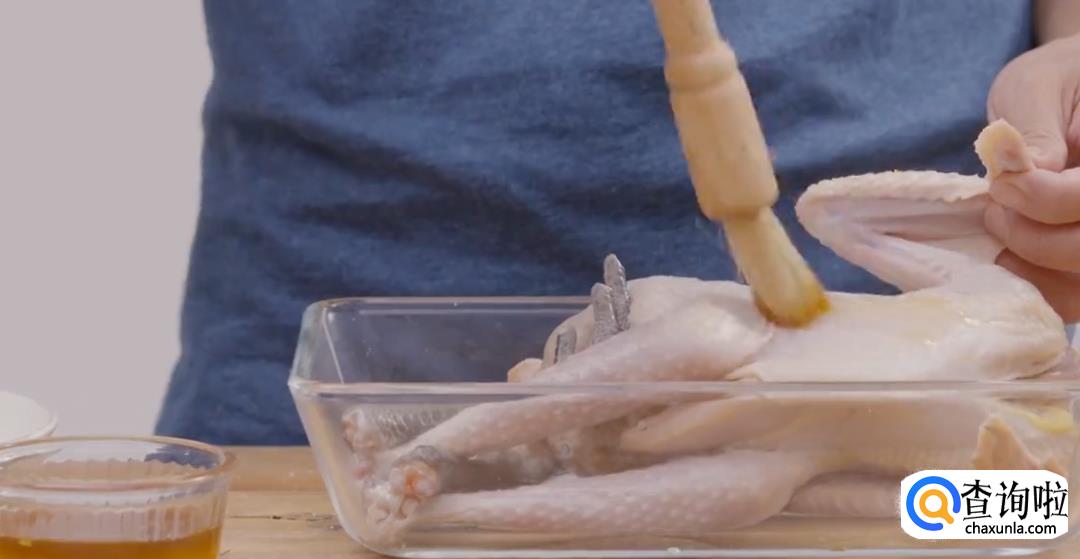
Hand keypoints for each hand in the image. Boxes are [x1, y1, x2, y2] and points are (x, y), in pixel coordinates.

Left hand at [984, 34, 1079, 322]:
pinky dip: (1036, 287)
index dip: (1044, 198)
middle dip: (1034, 237)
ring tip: (1003, 227)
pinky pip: (1073, 297)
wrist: (1071, 95)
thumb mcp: (1037, 86)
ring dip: (1031, 267)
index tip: (1002, 182)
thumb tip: (1030, 170)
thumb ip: (1034, 126)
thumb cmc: (1055, 85)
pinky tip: (1010, 256)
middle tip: (997, 210)